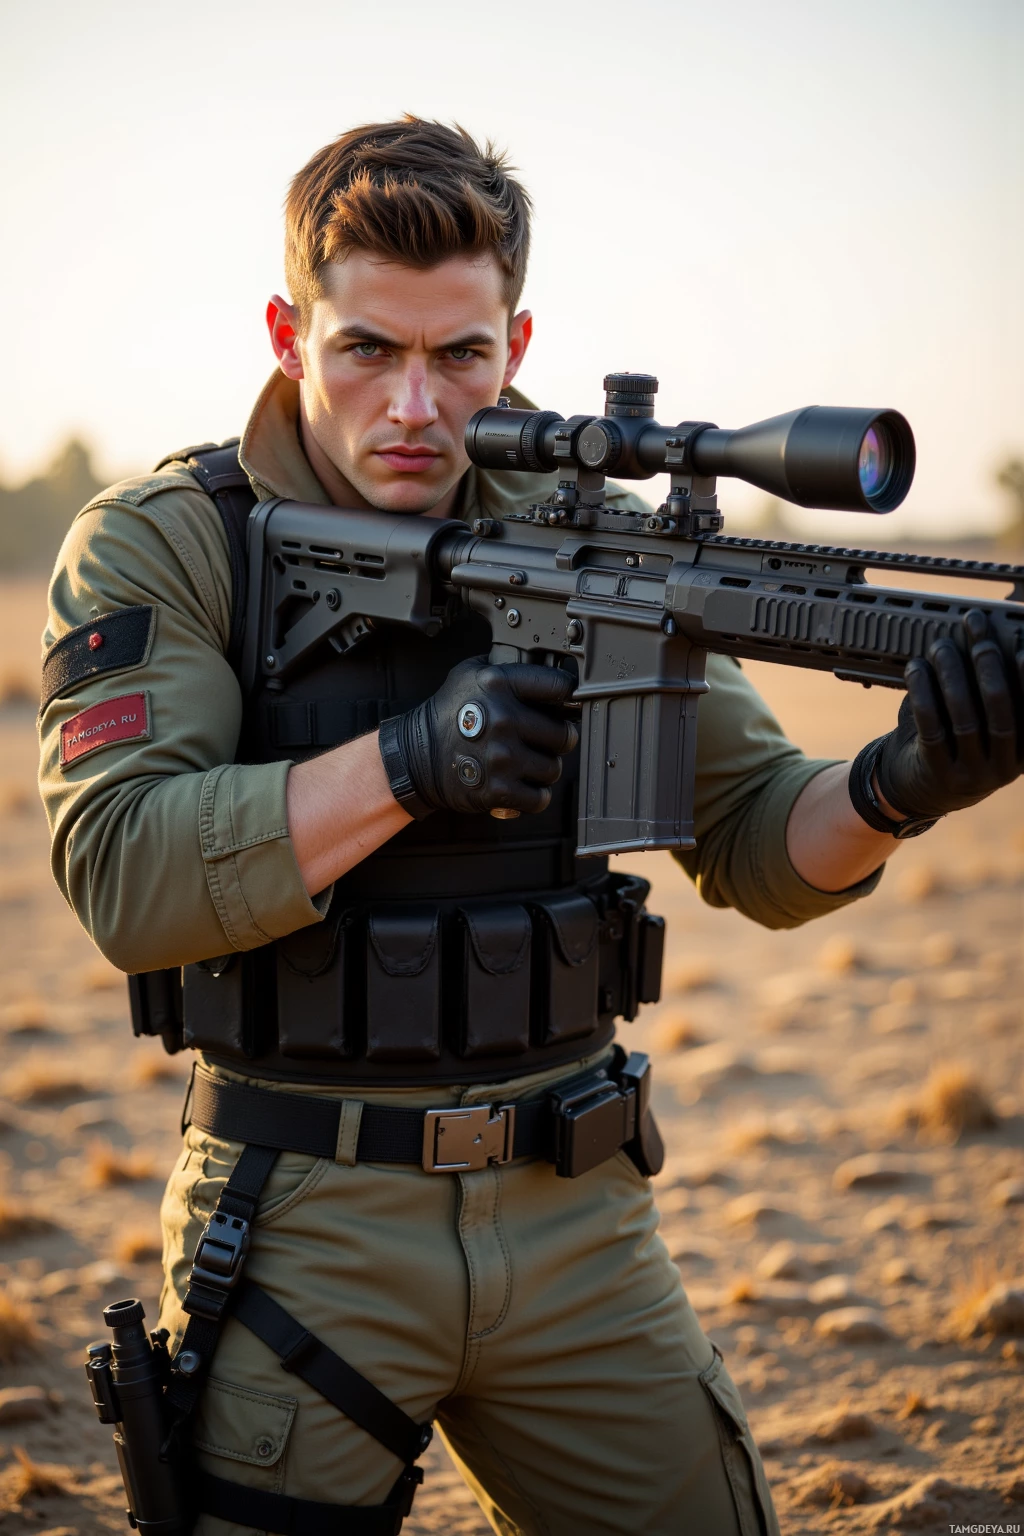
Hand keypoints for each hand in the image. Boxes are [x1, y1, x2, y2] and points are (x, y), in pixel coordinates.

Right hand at [380, 656, 578, 816]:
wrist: (416, 757)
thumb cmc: (448, 715)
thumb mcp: (469, 674)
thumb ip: (507, 668)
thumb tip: (549, 667)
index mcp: (499, 684)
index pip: (560, 686)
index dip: (566, 698)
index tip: (563, 706)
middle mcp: (503, 718)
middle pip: (564, 734)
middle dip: (557, 739)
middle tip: (542, 740)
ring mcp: (501, 756)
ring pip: (553, 768)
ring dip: (543, 768)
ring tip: (523, 762)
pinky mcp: (498, 789)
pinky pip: (540, 797)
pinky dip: (533, 795)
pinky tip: (519, 784)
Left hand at [876, 609, 1023, 819]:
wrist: (924, 792)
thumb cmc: (962, 743)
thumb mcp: (986, 725)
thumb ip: (996, 689)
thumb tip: (997, 635)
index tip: (1022, 650)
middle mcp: (1003, 767)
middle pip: (1002, 715)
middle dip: (991, 672)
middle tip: (979, 640)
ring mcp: (970, 773)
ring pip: (965, 720)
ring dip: (953, 677)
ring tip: (942, 647)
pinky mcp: (936, 772)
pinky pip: (931, 728)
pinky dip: (923, 694)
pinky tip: (917, 669)